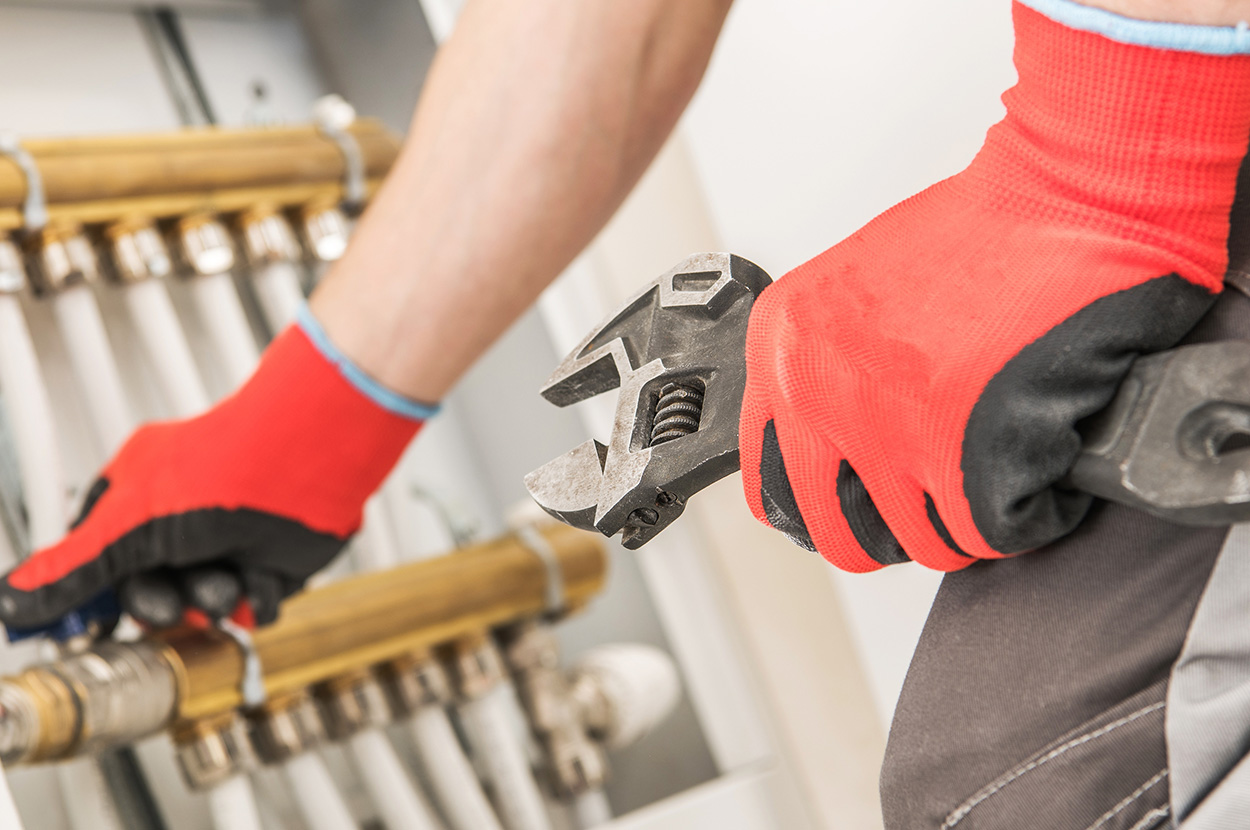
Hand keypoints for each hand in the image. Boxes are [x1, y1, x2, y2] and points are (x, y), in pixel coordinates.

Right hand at [0, 310, 430, 628]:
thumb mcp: (130, 528)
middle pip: (152, 589)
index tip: (88, 626)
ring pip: (204, 602)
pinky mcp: (272, 560)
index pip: (98, 558)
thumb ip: (73, 571)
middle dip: (164, 601)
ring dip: (214, 600)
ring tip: (226, 582)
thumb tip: (14, 601)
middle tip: (172, 602)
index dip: (94, 594)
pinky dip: (258, 597)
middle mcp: (182, 518)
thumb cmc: (225, 469)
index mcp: (137, 495)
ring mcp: (229, 539)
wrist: (311, 464)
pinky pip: (254, 604)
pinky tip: (261, 574)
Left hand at [741, 1, 1249, 570]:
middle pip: (838, 531)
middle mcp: (818, 392)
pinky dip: (1026, 518)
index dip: (817, 508)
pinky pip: (990, 532)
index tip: (849, 508)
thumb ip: (831, 366)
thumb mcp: (855, 291)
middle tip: (931, 514)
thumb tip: (838, 439)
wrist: (1062, 196)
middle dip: (892, 538)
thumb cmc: (979, 231)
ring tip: (996, 483)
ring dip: (965, 527)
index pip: (767, 478)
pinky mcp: (958, 449)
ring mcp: (883, 428)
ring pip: (922, 540)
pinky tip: (1040, 477)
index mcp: (784, 349)